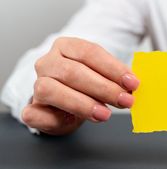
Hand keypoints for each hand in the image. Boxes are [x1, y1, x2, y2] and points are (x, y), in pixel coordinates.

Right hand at [21, 37, 139, 134]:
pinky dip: (55, 119)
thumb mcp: (103, 76)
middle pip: (73, 71)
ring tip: (105, 114)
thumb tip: (133, 86)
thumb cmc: (85, 86)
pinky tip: (72, 121)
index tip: (132, 83)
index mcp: (66, 47)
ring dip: (82, 103)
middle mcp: (48, 63)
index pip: (89, 52)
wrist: (64, 106)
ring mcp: (36, 85)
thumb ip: (116, 78)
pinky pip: (36, 114)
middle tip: (125, 100)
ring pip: (52, 90)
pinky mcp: (31, 109)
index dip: (113, 68)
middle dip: (103, 88)